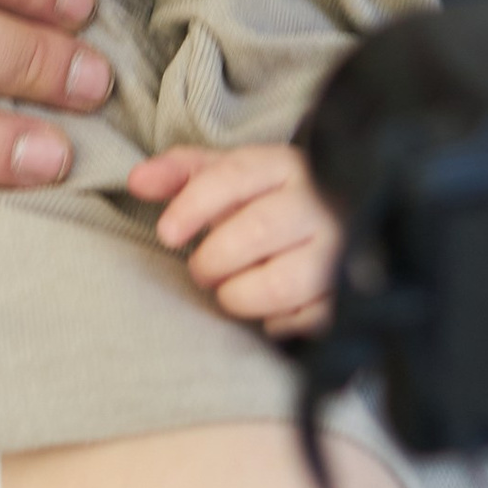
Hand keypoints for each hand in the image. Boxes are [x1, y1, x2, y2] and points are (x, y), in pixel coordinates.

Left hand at [132, 141, 342, 334]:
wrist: (345, 222)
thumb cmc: (270, 201)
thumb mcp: (230, 176)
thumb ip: (182, 174)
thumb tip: (136, 181)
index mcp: (285, 166)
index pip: (234, 177)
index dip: (193, 205)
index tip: (166, 234)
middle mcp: (318, 203)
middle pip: (257, 231)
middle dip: (214, 260)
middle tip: (201, 270)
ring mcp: (341, 250)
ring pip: (281, 283)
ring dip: (239, 295)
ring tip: (230, 290)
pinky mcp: (351, 296)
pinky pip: (304, 320)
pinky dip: (275, 321)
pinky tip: (270, 308)